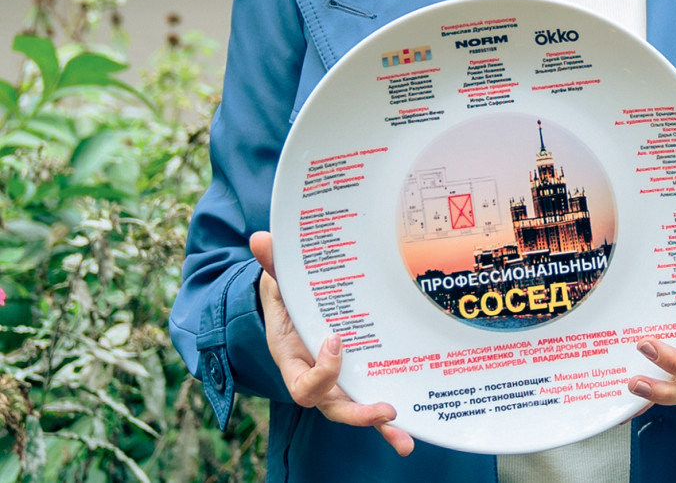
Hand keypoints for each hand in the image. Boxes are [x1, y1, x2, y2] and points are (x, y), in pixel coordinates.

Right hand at [249, 231, 413, 455]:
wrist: (292, 301)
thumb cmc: (286, 293)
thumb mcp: (279, 280)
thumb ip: (273, 264)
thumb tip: (260, 239)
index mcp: (292, 359)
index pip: (302, 385)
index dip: (321, 371)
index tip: (336, 339)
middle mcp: (314, 375)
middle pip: (333, 406)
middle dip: (358, 411)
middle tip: (385, 408)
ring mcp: (337, 379)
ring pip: (354, 409)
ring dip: (379, 425)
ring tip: (405, 438)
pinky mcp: (356, 374)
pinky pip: (369, 397)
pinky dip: (386, 418)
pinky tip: (411, 429)